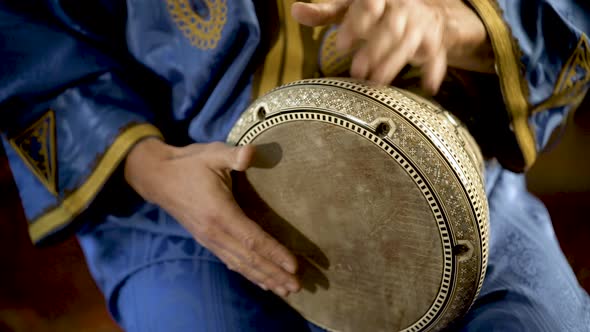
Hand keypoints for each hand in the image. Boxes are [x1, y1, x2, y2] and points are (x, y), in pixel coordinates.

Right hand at [124, 138, 300, 296]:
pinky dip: (248, 273)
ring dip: (264, 278)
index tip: (294, 266)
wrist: (157, 177)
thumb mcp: (212, 154)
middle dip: (274, 274)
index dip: (274, 253)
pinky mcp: (206, 241)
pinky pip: (230, 262)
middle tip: (297, 287)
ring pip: (240, 264)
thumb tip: (251, 152)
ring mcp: (209, 240)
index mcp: (220, 213)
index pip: (253, 239)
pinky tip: (261, 282)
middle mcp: (215, 233)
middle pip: (249, 259)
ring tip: (284, 291)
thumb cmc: (189, 164)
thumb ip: (233, 155)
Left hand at [292, 0, 493, 93]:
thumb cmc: (376, 9)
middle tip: (357, 71)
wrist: (421, 8)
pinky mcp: (433, 41)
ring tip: (376, 82)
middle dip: (374, 50)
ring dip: (394, 63)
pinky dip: (434, 70)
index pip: (369, 5)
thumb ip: (325, 11)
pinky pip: (436, 56)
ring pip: (410, 43)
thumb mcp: (350, 6)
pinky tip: (429, 86)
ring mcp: (420, 24)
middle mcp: (403, 7)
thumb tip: (296, 11)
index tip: (340, 45)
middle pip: (391, 28)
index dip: (356, 24)